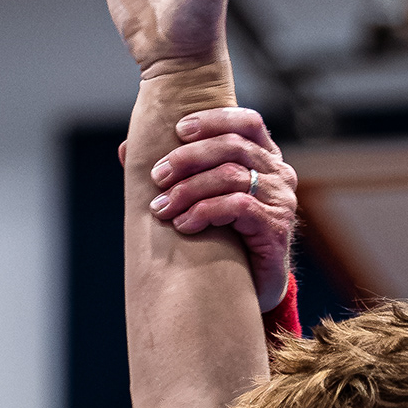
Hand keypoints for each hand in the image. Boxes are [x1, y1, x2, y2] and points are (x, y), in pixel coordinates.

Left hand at [128, 105, 298, 315]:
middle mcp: (278, 174)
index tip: (178, 130)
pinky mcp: (276, 228)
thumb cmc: (226, 236)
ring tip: (162, 208)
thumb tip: (127, 150)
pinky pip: (238, 206)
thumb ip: (174, 170)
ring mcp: (280, 200)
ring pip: (230, 176)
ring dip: (188, 189)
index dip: (212, 120)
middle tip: (157, 177)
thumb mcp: (203, 196)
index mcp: (265, 157)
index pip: (247, 122)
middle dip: (187, 157)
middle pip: (233, 146)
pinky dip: (204, 211)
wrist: (253, 287)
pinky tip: (184, 224)